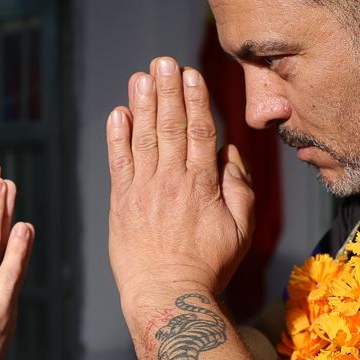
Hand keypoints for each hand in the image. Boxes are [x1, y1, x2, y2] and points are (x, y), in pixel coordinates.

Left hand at [106, 56, 253, 308]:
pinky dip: (117, 137)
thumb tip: (229, 152)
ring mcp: (144, 191)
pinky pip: (118, 163)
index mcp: (203, 185)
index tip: (191, 75)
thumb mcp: (242, 229)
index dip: (194, 100)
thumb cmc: (209, 267)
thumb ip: (240, 187)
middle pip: (170, 126)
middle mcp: (172, 181)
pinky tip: (117, 113)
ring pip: (143, 138)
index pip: (199, 131)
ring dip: (142, 104)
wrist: (168, 297)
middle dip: (167, 90)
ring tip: (141, 75)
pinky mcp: (122, 204)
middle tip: (163, 61)